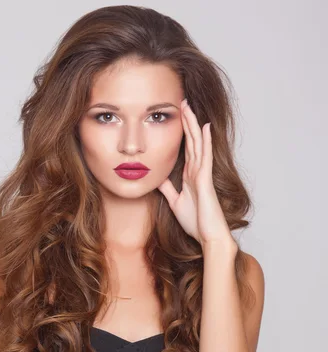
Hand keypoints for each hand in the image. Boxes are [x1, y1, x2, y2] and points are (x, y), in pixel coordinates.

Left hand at [157, 98, 235, 248]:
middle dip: (186, 121)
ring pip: (197, 144)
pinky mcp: (205, 181)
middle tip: (182, 101)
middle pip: (191, 140)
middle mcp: (197, 171)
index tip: (176, 115)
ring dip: (193, 125)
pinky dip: (204, 142)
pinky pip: (204, 157)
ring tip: (189, 106)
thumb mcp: (175, 201)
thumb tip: (157, 179)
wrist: (208, 236)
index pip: (185, 147)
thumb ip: (168, 189)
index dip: (182, 131)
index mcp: (190, 175)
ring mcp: (202, 174)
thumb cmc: (196, 222)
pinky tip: (204, 128)